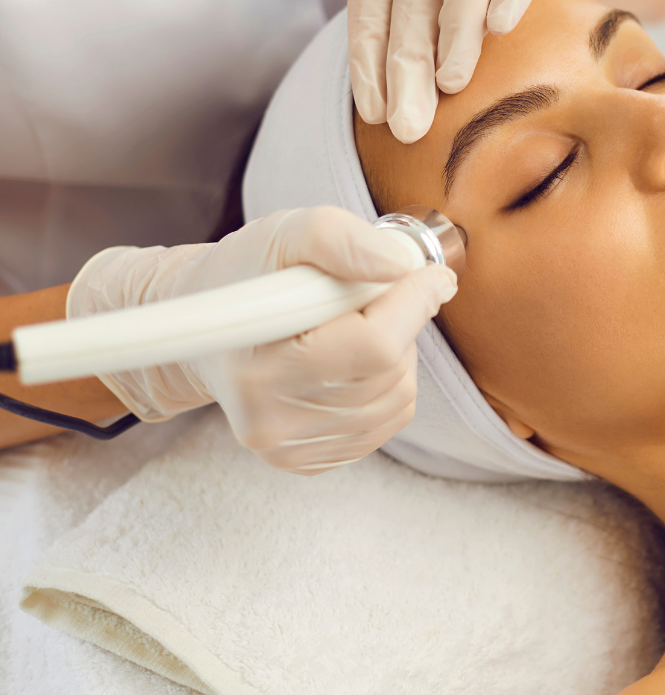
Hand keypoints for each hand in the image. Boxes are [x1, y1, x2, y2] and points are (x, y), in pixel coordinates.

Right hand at [66, 208, 457, 473]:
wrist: (203, 327)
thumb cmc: (242, 277)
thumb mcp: (282, 234)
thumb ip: (340, 239)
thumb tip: (401, 267)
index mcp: (259, 370)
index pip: (372, 345)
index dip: (413, 303)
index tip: (431, 274)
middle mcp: (274, 423)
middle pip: (389, 371)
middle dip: (400, 322)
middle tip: (368, 294)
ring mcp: (293, 449)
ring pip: (398, 395)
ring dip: (396, 352)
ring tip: (350, 324)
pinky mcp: (312, 460)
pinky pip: (390, 418)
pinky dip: (389, 381)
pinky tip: (352, 358)